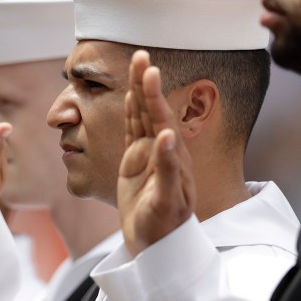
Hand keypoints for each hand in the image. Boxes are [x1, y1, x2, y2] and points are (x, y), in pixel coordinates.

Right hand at [118, 50, 194, 256]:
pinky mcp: (135, 164)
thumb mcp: (168, 200)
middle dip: (145, 82)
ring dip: (138, 91)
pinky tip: (129, 97)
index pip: (160, 117)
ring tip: (137, 65)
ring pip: (141, 116)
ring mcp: (148, 155)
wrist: (159, 246)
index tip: (149, 69)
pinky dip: (130, 113)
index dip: (153, 93)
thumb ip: (168, 168)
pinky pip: (132, 132)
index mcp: (171, 155)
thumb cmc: (167, 227)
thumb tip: (166, 136)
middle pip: (150, 109)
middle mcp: (161, 150)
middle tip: (139, 54)